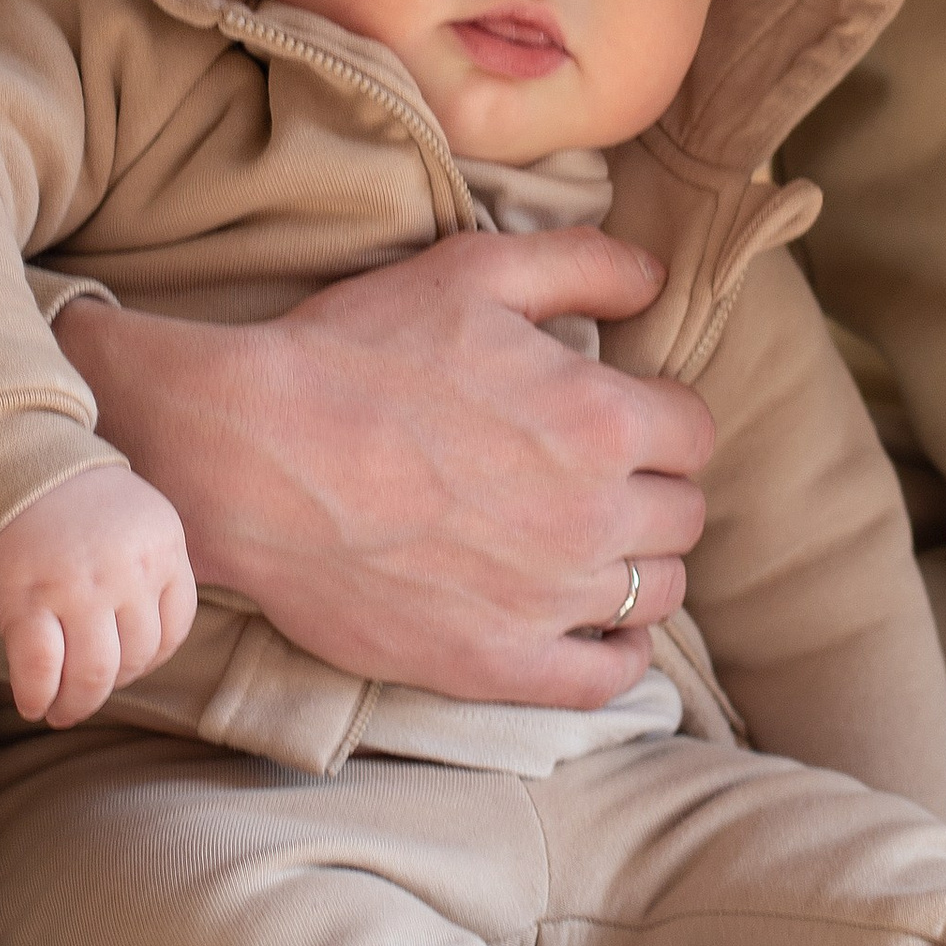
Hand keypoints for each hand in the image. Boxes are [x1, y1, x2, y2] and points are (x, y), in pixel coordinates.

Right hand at [0, 461, 198, 727]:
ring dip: (77, 704)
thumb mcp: (138, 523)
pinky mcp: (25, 600)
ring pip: (92, 674)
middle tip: (86, 693)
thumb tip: (145, 651)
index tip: (124, 667)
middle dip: (110, 687)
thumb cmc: (76, 505)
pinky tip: (31, 702)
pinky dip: (36, 696)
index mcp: (162, 547)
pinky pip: (39, 670)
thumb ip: (151, 574)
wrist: (12, 465)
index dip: (149, 660)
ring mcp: (76, 587)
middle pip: (134, 658)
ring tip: (62, 709)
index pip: (174, 630)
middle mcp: (126, 570)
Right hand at [55, 229, 712, 709]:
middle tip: (597, 475)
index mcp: (602, 419)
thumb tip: (657, 279)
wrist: (250, 454)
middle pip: (685, 515)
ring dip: (637, 564)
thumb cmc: (356, 353)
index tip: (620, 415)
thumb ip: (583, 265)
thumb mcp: (472, 271)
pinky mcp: (496, 663)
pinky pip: (605, 679)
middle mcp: (594, 517)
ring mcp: (548, 600)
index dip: (660, 417)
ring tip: (589, 543)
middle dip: (652, 488)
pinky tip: (597, 628)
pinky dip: (617, 653)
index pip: (694, 432)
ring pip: (657, 594)